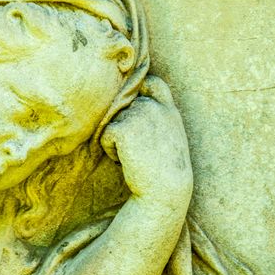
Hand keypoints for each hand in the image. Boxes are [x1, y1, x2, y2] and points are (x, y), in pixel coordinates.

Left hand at [101, 76, 192, 202]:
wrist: (165, 191)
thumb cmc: (165, 172)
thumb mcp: (169, 137)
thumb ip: (157, 117)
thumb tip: (129, 105)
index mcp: (169, 110)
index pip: (152, 83)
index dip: (140, 89)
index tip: (135, 102)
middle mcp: (154, 107)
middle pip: (124, 107)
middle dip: (125, 127)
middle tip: (141, 151)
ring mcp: (139, 115)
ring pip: (113, 121)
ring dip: (117, 140)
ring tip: (136, 156)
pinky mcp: (123, 128)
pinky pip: (105, 135)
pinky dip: (111, 151)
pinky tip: (127, 161)